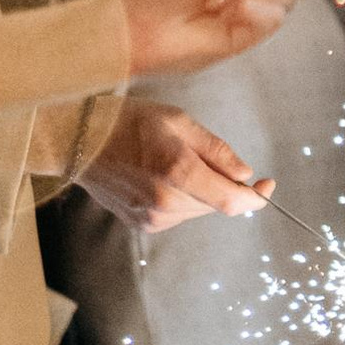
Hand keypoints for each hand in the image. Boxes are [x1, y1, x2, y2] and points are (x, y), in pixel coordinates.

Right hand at [78, 100, 272, 231]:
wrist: (77, 140)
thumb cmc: (128, 122)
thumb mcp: (178, 121)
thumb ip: (216, 150)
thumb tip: (244, 174)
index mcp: (178, 173)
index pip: (233, 201)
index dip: (257, 197)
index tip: (267, 184)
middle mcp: (166, 202)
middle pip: (218, 204)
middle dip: (223, 184)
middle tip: (202, 154)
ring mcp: (152, 217)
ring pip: (199, 209)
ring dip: (201, 190)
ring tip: (172, 160)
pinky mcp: (143, 223)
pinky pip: (179, 214)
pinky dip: (182, 197)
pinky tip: (160, 175)